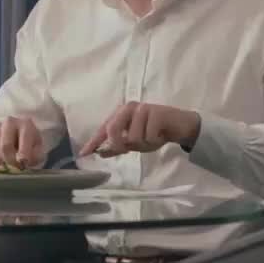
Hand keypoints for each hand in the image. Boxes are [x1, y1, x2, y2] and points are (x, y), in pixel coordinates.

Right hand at [0, 118, 44, 168]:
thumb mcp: (38, 149)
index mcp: (25, 124)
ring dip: (4, 162)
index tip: (23, 164)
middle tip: (16, 167)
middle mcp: (9, 122)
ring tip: (10, 160)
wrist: (20, 134)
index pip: (22, 142)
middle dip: (11, 161)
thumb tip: (23, 161)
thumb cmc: (30, 143)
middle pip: (5, 147)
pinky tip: (2, 157)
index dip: (22, 157)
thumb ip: (35, 156)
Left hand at [80, 102, 200, 157]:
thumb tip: (101, 152)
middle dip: (119, 144)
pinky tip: (161, 134)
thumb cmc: (155, 133)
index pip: (104, 129)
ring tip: (152, 138)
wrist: (180, 126)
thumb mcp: (134, 143)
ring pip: (133, 137)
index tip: (83, 154)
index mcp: (120, 114)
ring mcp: (143, 108)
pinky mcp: (157, 112)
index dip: (94, 142)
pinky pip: (149, 136)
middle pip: (113, 129)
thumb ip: (118, 146)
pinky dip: (155, 141)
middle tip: (130, 149)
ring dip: (144, 144)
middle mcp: (129, 108)